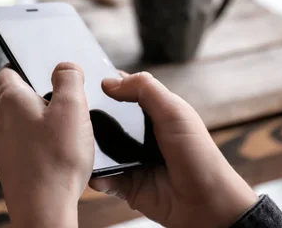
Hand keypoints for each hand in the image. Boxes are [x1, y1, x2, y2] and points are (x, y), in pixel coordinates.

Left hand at [0, 63, 93, 227]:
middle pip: (17, 98)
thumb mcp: (73, 107)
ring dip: (43, 122)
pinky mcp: (14, 168)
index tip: (40, 66)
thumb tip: (66, 66)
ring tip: (68, 130)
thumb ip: (69, 78)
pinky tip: (62, 154)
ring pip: (23, 124)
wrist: (44, 211)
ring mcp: (5, 148)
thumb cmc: (56, 161)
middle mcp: (1, 123)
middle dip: (40, 95)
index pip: (6, 71)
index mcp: (11, 101)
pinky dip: (43, 145)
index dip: (23, 65)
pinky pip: (28, 147)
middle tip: (66, 100)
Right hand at [89, 72, 258, 227]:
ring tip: (80, 144)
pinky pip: (103, 177)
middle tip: (76, 115)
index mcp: (154, 111)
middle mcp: (141, 133)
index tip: (84, 80)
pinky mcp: (126, 183)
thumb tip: (109, 82)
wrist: (205, 201)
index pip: (124, 91)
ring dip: (90, 148)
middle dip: (91, 117)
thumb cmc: (198, 154)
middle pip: (107, 119)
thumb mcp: (174, 111)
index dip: (107, 84)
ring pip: (100, 148)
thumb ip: (144, 89)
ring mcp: (132, 158)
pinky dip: (97, 176)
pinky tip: (96, 173)